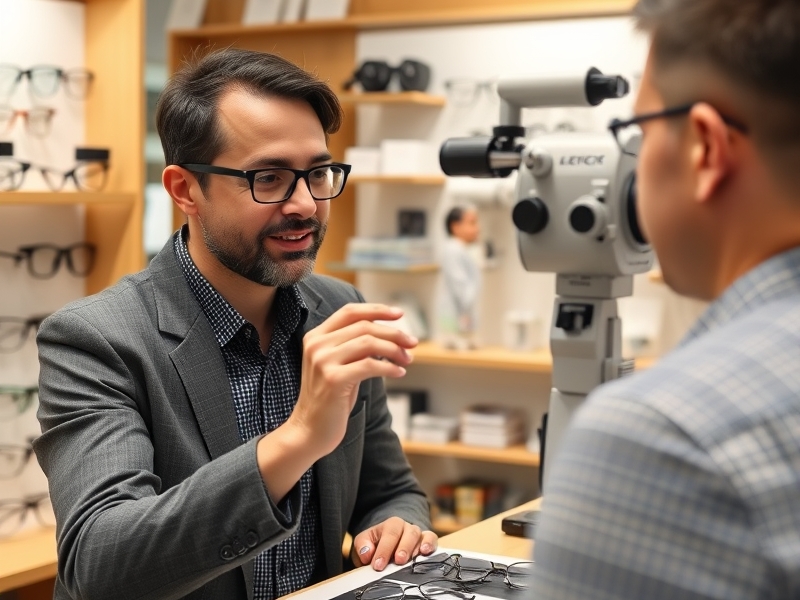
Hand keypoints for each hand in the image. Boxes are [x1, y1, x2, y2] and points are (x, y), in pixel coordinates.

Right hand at [289, 303, 416, 458]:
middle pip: (364, 327)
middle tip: (412, 343)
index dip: (377, 310)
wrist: (309, 430)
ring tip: (407, 360)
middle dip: (393, 333)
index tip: (400, 314)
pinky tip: (399, 372)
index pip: (350, 312)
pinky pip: (369, 365)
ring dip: (394, 350)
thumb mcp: (339, 365)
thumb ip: (354, 347)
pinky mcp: (333, 379)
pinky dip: (389, 367)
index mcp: (316, 337)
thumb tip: (390, 335)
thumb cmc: (330, 398)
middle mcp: (317, 345)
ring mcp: (323, 361)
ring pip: (368, 343)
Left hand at [350, 517, 437, 570]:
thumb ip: (362, 545)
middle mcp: (406, 527)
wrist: (389, 545)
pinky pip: (432, 538)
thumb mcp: (364, 542)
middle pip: (407, 533)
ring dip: (416, 548)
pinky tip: (426, 552)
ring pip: (419, 536)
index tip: (378, 565)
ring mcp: (418, 534)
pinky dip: (430, 544)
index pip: (389, 534)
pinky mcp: (427, 541)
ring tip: (413, 559)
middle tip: (398, 561)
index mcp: (391, 525)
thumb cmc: (376, 545)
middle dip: (403, 548)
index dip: (384, 550)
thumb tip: (367, 553)